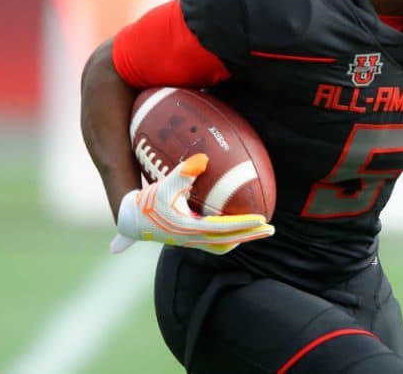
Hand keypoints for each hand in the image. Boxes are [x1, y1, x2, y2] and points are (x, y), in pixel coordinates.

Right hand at [110, 153, 274, 254]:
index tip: (262, 220)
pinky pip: (215, 243)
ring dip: (241, 238)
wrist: (131, 221)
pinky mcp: (190, 241)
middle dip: (250, 235)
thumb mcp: (164, 185)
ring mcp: (192, 243)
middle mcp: (193, 240)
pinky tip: (236, 230)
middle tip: (270, 229)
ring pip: (223, 244)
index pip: (224, 228)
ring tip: (257, 231)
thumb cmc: (148, 202)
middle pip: (229, 240)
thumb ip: (183, 172)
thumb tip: (203, 158)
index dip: (244, 225)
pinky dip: (228, 238)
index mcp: (188, 229)